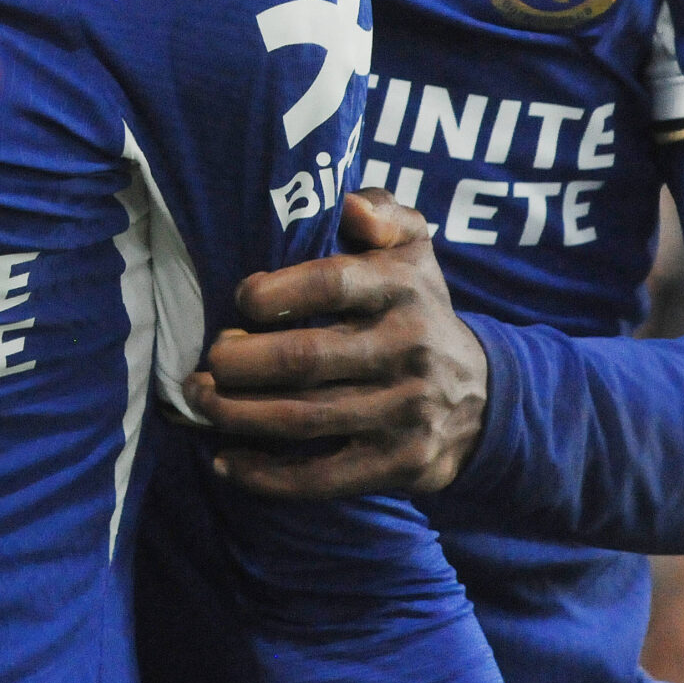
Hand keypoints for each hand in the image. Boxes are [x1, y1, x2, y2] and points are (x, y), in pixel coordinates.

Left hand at [184, 190, 488, 498]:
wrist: (483, 395)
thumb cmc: (417, 307)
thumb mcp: (414, 247)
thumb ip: (384, 210)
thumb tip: (351, 205)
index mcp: (404, 288)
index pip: (331, 283)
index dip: (273, 291)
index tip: (240, 299)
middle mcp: (409, 349)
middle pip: (305, 358)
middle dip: (239, 361)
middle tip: (208, 358)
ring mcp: (405, 412)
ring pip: (303, 418)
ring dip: (236, 413)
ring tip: (200, 398)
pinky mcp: (398, 464)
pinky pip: (321, 476)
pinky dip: (264, 475)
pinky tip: (224, 462)